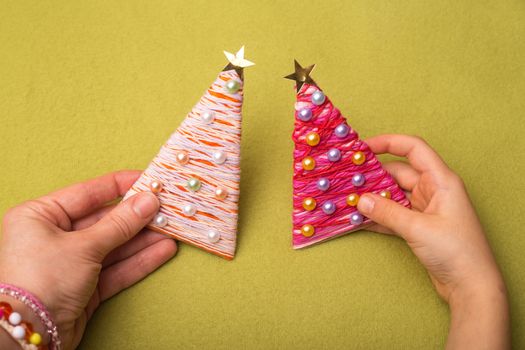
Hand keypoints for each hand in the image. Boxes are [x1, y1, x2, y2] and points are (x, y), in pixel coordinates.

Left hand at [0, 171, 176, 348]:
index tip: (148, 180)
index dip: (120, 186)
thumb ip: (120, 223)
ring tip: (171, 230)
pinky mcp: (84, 287)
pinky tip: (163, 251)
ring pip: (114, 246)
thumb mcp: (84, 246)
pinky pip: (115, 268)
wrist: (28, 336)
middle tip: (165, 208)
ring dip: (143, 240)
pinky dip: (138, 261)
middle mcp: (53, 237)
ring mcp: (70, 263)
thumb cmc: (42, 281)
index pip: (88, 193)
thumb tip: (149, 201)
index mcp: (41, 216)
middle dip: (136, 217)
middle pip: (104, 221)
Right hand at [357, 134, 508, 348]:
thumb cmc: (456, 251)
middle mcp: (433, 191)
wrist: (472, 287)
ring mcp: (425, 209)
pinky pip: (393, 214)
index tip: (363, 147)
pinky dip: (377, 216)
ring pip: (393, 195)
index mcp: (441, 181)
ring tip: (348, 198)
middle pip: (398, 173)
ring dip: (373, 198)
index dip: (389, 143)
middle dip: (373, 175)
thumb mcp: (418, 228)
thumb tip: (360, 200)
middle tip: (347, 177)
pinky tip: (359, 219)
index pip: (414, 149)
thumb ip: (387, 212)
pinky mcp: (419, 227)